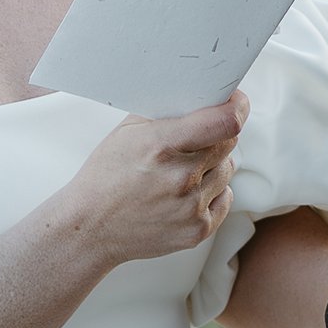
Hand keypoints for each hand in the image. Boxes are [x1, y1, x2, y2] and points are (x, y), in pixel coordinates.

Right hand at [58, 91, 247, 270]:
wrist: (91, 228)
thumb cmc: (106, 176)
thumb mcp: (127, 132)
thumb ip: (166, 112)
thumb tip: (201, 97)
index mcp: (162, 146)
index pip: (224, 121)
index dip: (236, 106)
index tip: (236, 100)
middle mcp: (181, 177)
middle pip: (229, 142)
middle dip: (217, 135)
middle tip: (196, 139)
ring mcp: (191, 207)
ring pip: (227, 170)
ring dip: (212, 166)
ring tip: (181, 171)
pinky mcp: (198, 230)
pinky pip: (225, 198)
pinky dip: (211, 193)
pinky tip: (185, 193)